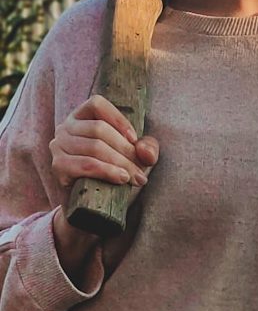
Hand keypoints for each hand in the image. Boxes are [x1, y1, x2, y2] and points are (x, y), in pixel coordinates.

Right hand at [49, 94, 159, 281]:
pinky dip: (107, 171)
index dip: (118, 119)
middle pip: (99, 129)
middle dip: (126, 150)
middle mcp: (66, 128)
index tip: (135, 139)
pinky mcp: (58, 167)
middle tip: (142, 170)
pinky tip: (121, 179)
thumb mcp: (136, 156)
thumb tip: (144, 150)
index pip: (97, 104)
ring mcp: (58, 146)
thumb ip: (147, 149)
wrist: (93, 206)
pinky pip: (85, 164)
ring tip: (136, 178)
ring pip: (94, 147)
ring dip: (120, 163)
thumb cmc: (115, 172)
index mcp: (82, 117)